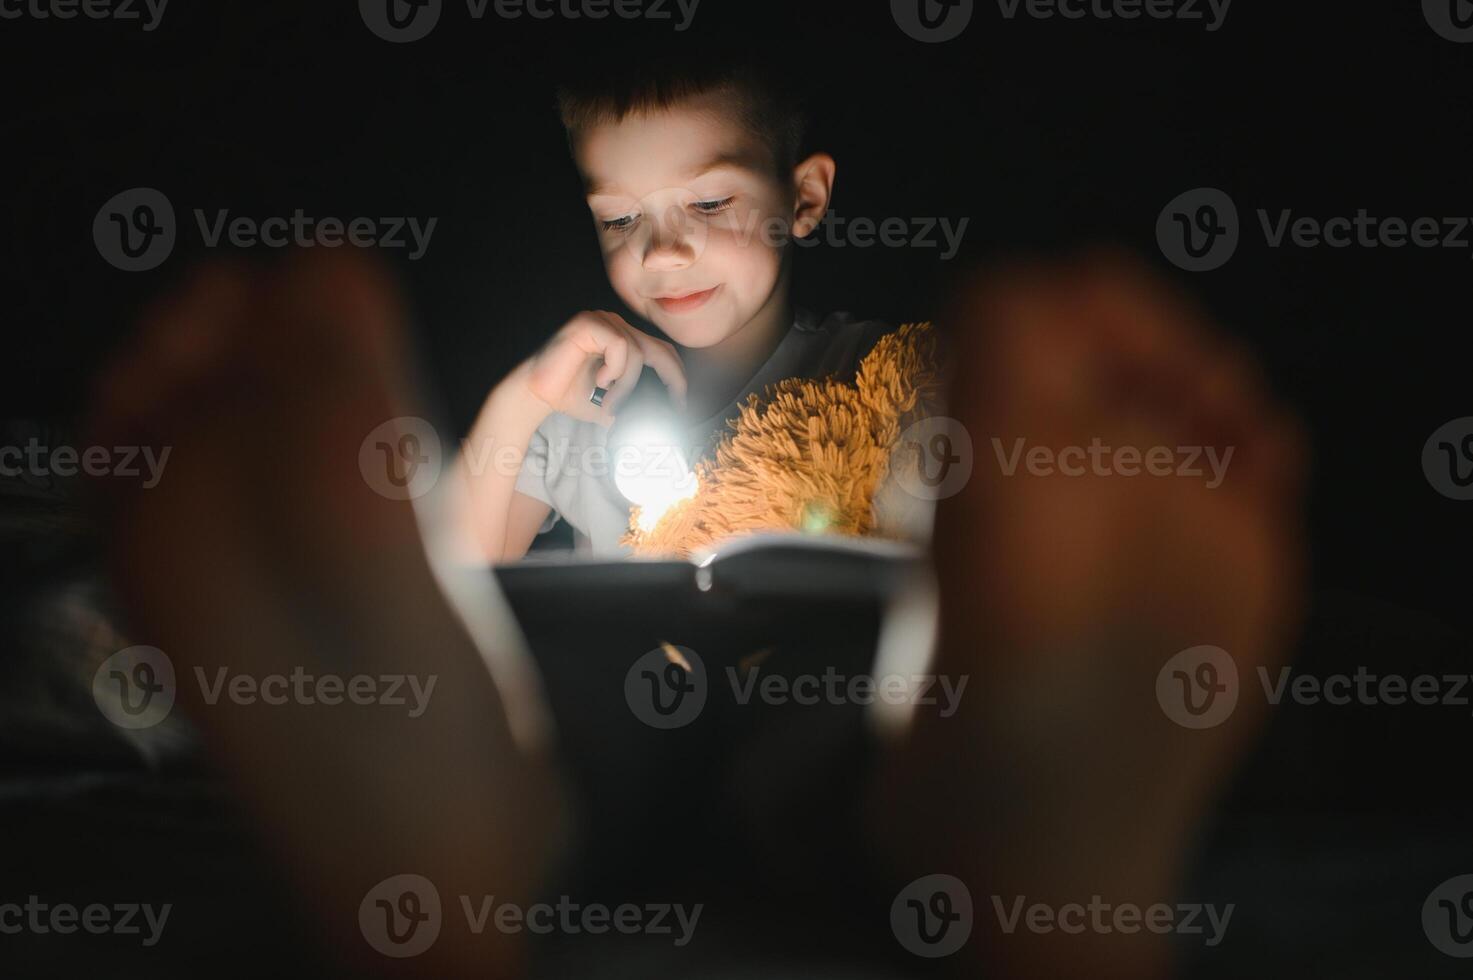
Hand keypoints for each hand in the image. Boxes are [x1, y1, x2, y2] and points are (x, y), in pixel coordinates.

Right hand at [519, 311, 686, 425]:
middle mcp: (615, 324)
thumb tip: (664, 419)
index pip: (662, 351)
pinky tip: (600, 380)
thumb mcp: (612, 403)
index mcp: (623, 338)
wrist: (535, 394)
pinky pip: (620, 346)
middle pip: (659, 348)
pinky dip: (615, 369)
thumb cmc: (570, 395)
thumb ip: (636, 403)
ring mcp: (601, 320)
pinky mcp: (588, 323)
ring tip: (611, 402)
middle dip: (672, 379)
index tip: (681, 404)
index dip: (677, 376)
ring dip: (628, 385)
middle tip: (674, 405)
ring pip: (638, 352)